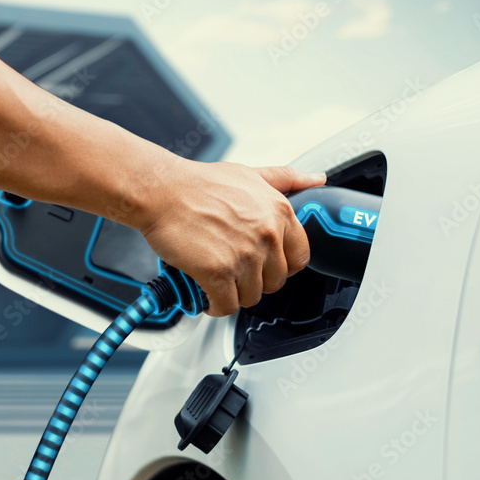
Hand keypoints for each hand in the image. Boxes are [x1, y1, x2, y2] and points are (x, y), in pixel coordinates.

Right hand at [138, 163, 325, 316]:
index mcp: (279, 213)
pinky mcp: (217, 272)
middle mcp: (266, 235)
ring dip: (233, 293)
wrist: (162, 191)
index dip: (281, 266)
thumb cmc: (199, 184)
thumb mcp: (250, 174)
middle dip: (255, 281)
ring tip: (217, 281)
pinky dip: (214, 305)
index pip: (300, 258)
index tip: (265, 265)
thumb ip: (286, 179)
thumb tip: (316, 180)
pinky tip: (205, 293)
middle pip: (275, 282)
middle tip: (234, 271)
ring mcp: (243, 256)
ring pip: (251, 296)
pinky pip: (226, 306)